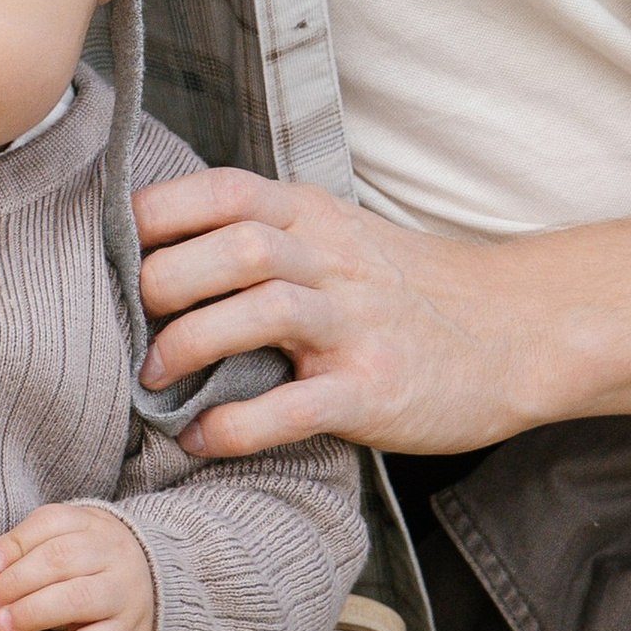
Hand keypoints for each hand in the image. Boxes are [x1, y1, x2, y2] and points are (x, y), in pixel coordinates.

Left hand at [0, 502, 153, 630]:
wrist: (150, 606)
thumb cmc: (89, 574)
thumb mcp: (60, 551)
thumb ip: (20, 551)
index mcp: (94, 526)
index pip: (51, 523)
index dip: (15, 544)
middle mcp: (115, 556)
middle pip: (61, 559)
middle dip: (17, 580)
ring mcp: (125, 597)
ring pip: (77, 599)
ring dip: (31, 612)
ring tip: (3, 624)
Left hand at [133, 164, 533, 456]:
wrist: (515, 333)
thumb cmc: (407, 289)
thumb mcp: (338, 235)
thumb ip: (264, 233)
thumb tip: (157, 247)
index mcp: (313, 216)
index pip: (222, 191)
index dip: (156, 216)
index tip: (115, 252)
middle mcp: (333, 261)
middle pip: (232, 247)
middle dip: (162, 283)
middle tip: (127, 323)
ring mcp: (356, 326)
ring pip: (260, 312)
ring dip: (190, 345)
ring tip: (152, 378)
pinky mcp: (374, 391)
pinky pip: (292, 407)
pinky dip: (235, 426)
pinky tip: (200, 439)